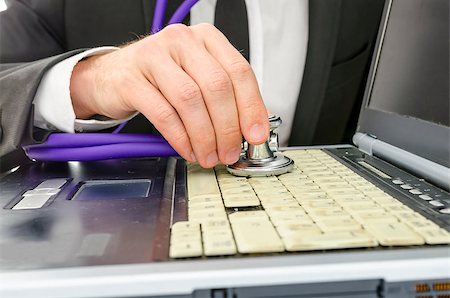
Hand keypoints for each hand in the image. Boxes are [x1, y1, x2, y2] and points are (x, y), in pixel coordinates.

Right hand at [70, 23, 268, 167]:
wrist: (112, 76)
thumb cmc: (161, 79)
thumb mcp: (197, 78)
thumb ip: (226, 98)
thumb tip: (252, 129)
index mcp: (206, 38)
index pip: (239, 72)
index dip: (251, 107)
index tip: (255, 135)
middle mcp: (182, 41)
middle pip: (216, 86)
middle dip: (228, 127)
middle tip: (229, 152)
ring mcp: (154, 56)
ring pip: (191, 100)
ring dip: (205, 136)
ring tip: (209, 155)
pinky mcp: (132, 79)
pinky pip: (164, 113)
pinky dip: (180, 138)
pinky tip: (188, 150)